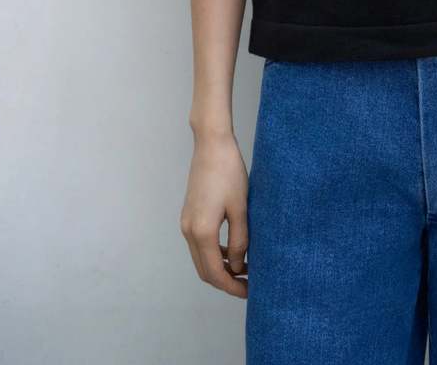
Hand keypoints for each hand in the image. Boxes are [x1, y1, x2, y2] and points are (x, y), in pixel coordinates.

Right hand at [179, 130, 248, 297]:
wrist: (212, 144)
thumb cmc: (229, 172)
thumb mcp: (240, 208)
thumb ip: (240, 240)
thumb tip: (239, 266)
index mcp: (201, 232)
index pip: (215, 272)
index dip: (232, 286)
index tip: (250, 291)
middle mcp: (188, 230)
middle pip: (204, 270)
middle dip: (226, 281)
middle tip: (249, 284)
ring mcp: (186, 222)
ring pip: (201, 258)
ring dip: (220, 268)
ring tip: (245, 269)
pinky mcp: (189, 214)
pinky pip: (199, 244)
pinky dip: (214, 253)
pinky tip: (233, 250)